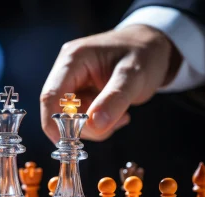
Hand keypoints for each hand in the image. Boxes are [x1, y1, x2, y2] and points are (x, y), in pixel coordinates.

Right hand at [40, 24, 180, 142]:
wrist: (153, 46)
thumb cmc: (144, 53)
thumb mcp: (134, 75)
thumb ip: (114, 99)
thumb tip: (94, 125)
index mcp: (72, 59)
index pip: (51, 96)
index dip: (54, 122)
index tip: (69, 143)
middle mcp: (67, 70)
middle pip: (59, 111)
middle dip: (83, 127)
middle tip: (113, 124)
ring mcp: (73, 83)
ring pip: (71, 120)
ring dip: (95, 127)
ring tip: (121, 114)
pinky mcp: (82, 94)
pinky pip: (83, 119)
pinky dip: (100, 124)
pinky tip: (119, 113)